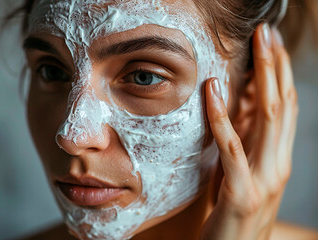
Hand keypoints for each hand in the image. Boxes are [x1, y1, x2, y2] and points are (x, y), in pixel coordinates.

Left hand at [200, 23, 297, 239]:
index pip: (285, 108)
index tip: (271, 43)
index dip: (281, 74)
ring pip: (269, 118)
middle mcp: (278, 163)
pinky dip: (223, 115)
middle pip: (283, 105)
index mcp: (277, 157)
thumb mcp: (240, 168)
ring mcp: (264, 177)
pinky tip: (214, 90)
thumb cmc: (232, 208)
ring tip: (258, 45)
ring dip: (264, 78)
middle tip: (268, 32)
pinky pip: (232, 146)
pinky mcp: (241, 191)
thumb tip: (237, 103)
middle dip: (277, 66)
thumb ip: (243, 139)